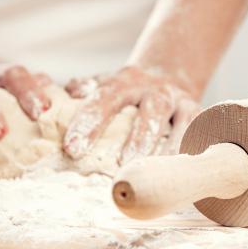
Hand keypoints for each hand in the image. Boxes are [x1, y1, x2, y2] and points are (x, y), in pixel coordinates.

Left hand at [64, 66, 200, 164]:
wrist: (169, 75)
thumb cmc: (128, 90)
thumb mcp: (106, 83)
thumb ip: (82, 91)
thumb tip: (50, 105)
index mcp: (124, 82)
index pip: (104, 100)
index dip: (89, 122)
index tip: (73, 148)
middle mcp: (154, 91)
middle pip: (149, 112)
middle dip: (137, 138)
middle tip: (123, 165)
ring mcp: (179, 102)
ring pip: (178, 124)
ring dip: (167, 148)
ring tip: (155, 173)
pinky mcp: (198, 113)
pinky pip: (198, 131)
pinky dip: (192, 150)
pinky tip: (183, 172)